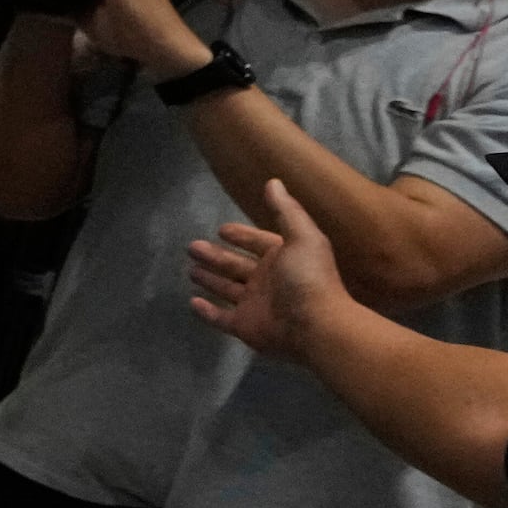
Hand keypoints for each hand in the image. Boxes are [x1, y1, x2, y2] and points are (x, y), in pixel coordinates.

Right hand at [187, 178, 360, 363]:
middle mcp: (266, 281)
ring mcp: (254, 305)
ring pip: (226, 289)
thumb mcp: (303, 237)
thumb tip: (273, 181)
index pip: (257, 243)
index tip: (221, 229)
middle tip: (191, 247)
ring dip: (210, 280)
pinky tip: (191, 302)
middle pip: (235, 265)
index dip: (241, 236)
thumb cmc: (308, 278)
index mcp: (281, 259)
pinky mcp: (243, 326)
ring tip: (190, 270)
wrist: (317, 326)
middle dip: (215, 256)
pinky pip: (220, 318)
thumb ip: (286, 210)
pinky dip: (206, 312)